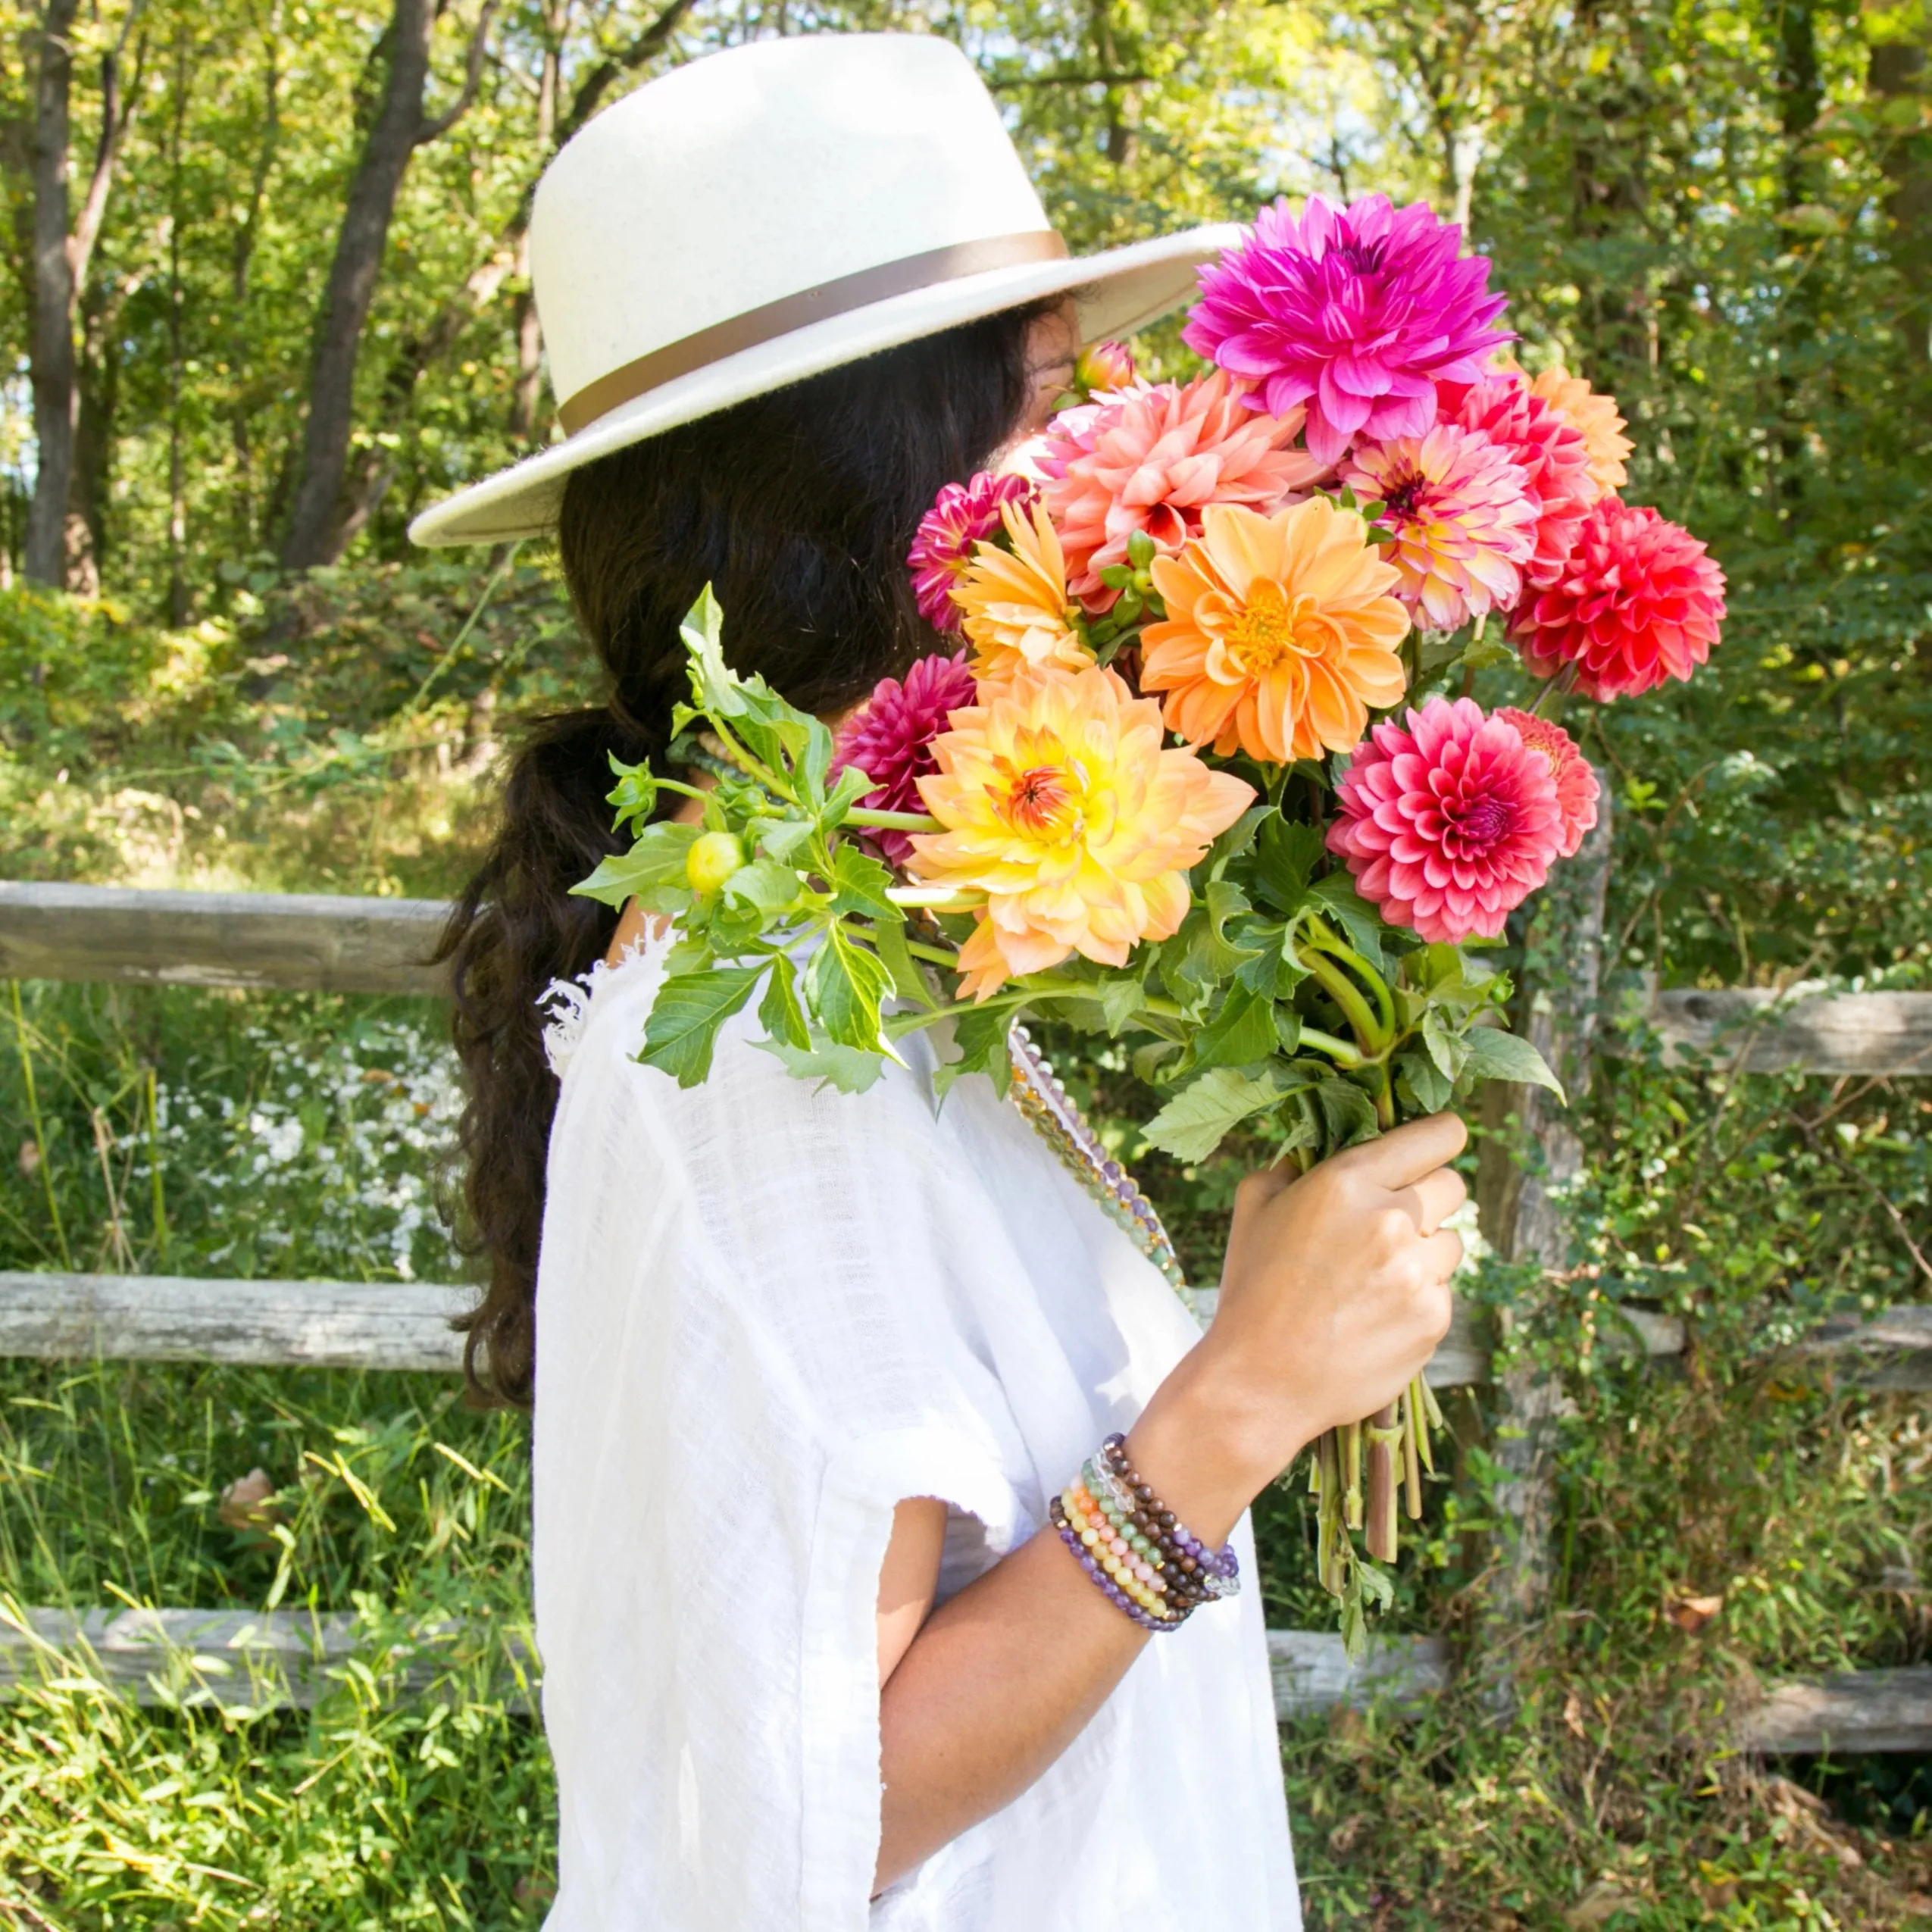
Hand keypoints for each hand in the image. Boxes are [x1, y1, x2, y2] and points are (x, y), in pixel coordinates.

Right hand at [1128, 1114, 1466, 1539]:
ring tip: (1374, 1279)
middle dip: (1428, 1198)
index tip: (1437, 1146)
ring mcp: (1418, 1273)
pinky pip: (1442, 1292)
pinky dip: (1417, 1299)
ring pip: (1451, 1243)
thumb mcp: (1255, 1207)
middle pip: (1454, 1187)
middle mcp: (1391, 1220)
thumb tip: (1320, 1149)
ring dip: (1423, 1252)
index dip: (1440, 1138)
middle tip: (1392, 1223)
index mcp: (1348, 1182)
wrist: (1260, 1380)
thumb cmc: (1252, 1289)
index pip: (1437, 1137)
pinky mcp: (1433, 1319)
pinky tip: (1375, 1316)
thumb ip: (1293, 1165)